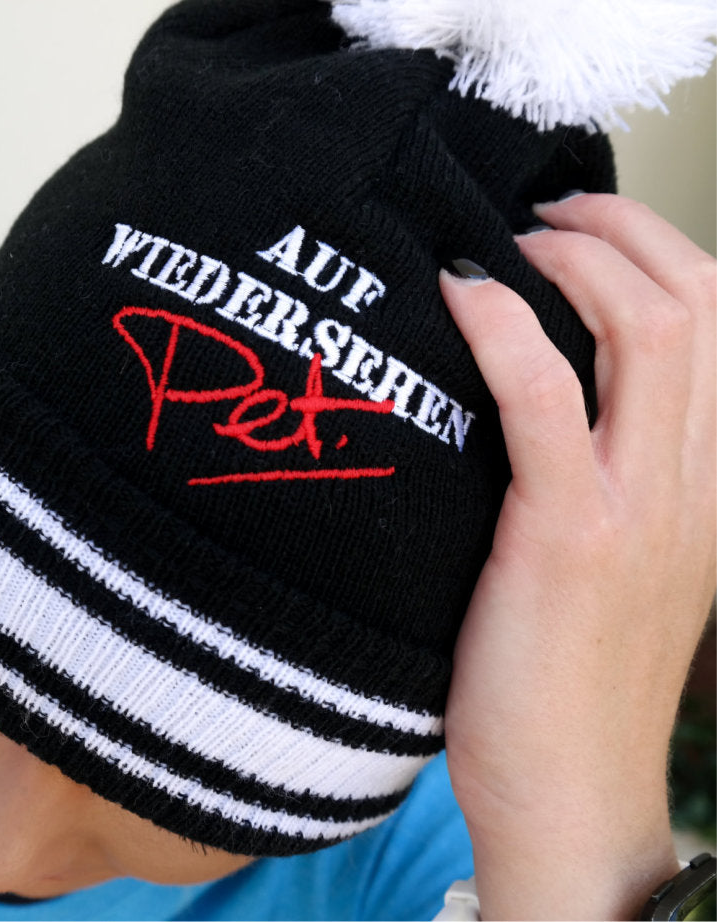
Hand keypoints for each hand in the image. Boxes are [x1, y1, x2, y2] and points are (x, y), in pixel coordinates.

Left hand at [439, 194, 715, 920]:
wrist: (571, 799)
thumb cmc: (567, 680)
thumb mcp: (608, 564)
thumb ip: (593, 480)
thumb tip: (527, 399)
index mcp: (703, 485)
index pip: (715, 328)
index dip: (653, 254)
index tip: (577, 233)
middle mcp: (690, 485)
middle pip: (696, 304)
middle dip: (621, 230)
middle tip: (542, 214)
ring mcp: (638, 510)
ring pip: (650, 333)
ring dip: (577, 259)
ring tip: (509, 241)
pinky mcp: (568, 542)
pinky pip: (547, 402)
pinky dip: (507, 330)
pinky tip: (460, 296)